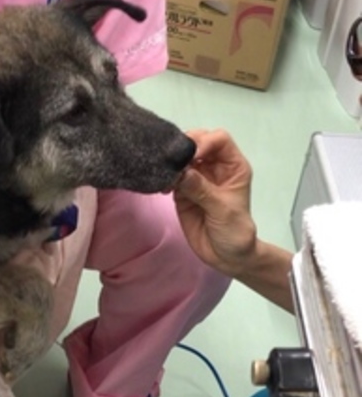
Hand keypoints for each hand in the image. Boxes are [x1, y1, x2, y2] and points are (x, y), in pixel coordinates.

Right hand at [174, 129, 256, 277]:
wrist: (225, 256)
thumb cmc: (235, 232)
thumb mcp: (223, 210)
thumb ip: (202, 190)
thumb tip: (181, 173)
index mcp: (232, 166)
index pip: (220, 140)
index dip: (205, 141)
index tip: (192, 155)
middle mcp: (214, 167)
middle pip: (198, 142)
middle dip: (184, 147)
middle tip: (172, 159)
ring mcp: (197, 178)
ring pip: (182, 158)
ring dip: (172, 162)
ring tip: (164, 172)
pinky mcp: (182, 191)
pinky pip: (171, 176)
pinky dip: (164, 177)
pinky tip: (162, 184)